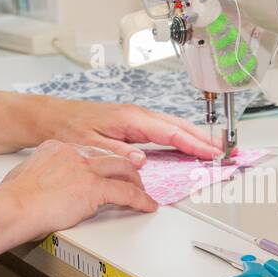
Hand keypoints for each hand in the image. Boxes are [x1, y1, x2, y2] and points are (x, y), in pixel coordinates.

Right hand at [0, 139, 156, 235]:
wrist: (14, 207)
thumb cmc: (13, 198)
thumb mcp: (24, 175)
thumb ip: (39, 174)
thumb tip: (41, 185)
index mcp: (56, 147)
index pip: (88, 151)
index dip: (102, 162)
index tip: (106, 170)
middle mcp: (73, 152)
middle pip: (109, 156)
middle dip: (124, 168)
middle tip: (131, 179)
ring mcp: (86, 168)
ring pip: (123, 169)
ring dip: (136, 182)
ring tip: (142, 192)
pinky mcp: (95, 187)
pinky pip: (126, 193)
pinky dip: (140, 200)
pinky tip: (146, 206)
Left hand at [37, 98, 222, 168]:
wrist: (52, 117)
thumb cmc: (68, 127)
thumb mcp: (89, 143)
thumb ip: (117, 152)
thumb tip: (142, 160)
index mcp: (130, 118)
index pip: (171, 132)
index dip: (195, 143)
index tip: (213, 153)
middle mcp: (136, 115)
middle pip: (178, 126)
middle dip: (204, 138)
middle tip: (225, 151)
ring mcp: (135, 119)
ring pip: (173, 126)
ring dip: (194, 137)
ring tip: (214, 149)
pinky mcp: (132, 124)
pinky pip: (163, 130)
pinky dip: (180, 137)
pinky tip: (187, 146)